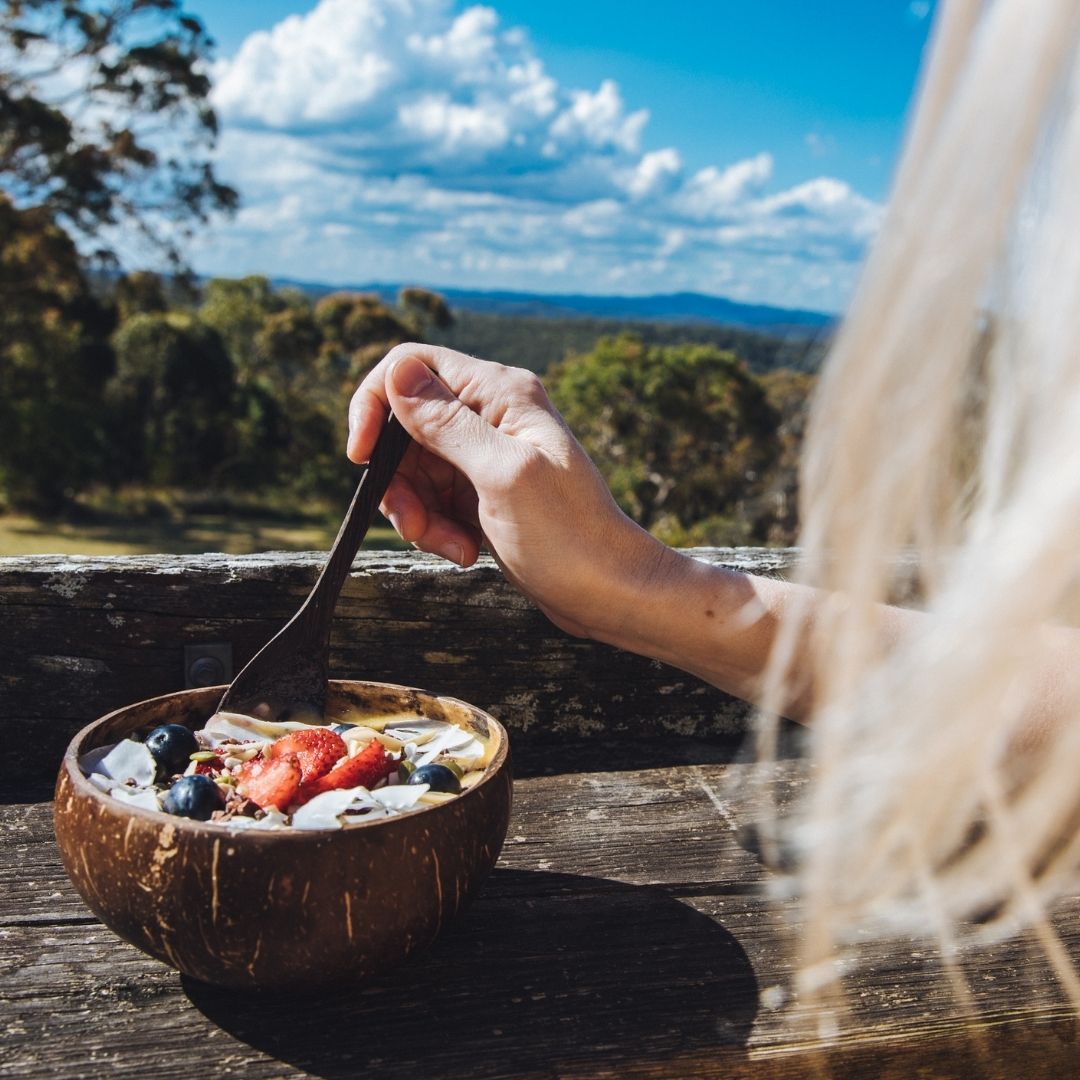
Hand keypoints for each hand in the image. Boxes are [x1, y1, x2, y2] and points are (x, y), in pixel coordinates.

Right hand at [347, 343, 669, 640]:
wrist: (607, 591)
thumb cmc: (567, 535)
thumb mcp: (502, 475)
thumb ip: (448, 423)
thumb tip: (398, 370)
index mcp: (501, 393)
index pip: (413, 364)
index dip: (376, 403)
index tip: (360, 456)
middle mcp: (492, 415)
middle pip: (405, 426)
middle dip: (397, 479)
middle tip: (414, 525)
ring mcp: (486, 456)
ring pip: (413, 469)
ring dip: (417, 512)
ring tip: (451, 547)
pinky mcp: (483, 492)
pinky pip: (433, 499)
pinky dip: (435, 528)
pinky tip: (464, 552)